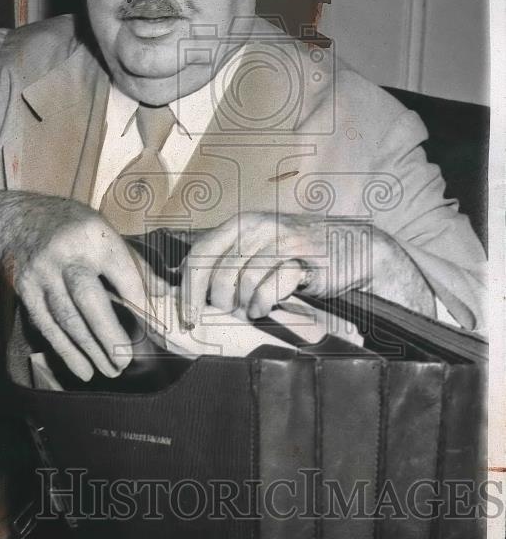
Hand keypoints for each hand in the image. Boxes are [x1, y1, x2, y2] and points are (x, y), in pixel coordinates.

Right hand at [3, 196, 146, 381]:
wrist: (18, 220)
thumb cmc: (74, 228)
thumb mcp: (105, 232)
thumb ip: (134, 264)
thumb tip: (164, 294)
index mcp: (93, 235)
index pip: (121, 270)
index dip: (139, 299)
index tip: (155, 327)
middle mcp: (65, 253)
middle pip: (88, 299)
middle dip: (108, 333)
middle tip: (126, 361)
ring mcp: (41, 273)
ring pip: (66, 317)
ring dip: (89, 349)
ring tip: (111, 370)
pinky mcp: (24, 290)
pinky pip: (46, 325)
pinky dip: (65, 350)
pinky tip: (83, 368)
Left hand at [178, 212, 434, 326]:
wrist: (353, 249)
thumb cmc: (300, 255)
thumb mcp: (259, 250)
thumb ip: (227, 259)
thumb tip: (185, 279)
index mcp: (241, 223)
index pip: (200, 253)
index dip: (189, 287)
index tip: (187, 315)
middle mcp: (257, 226)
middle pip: (218, 272)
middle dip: (219, 302)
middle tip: (230, 313)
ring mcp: (279, 239)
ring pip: (243, 282)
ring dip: (245, 305)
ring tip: (253, 310)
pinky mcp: (301, 257)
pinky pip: (268, 289)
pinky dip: (263, 305)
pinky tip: (266, 309)